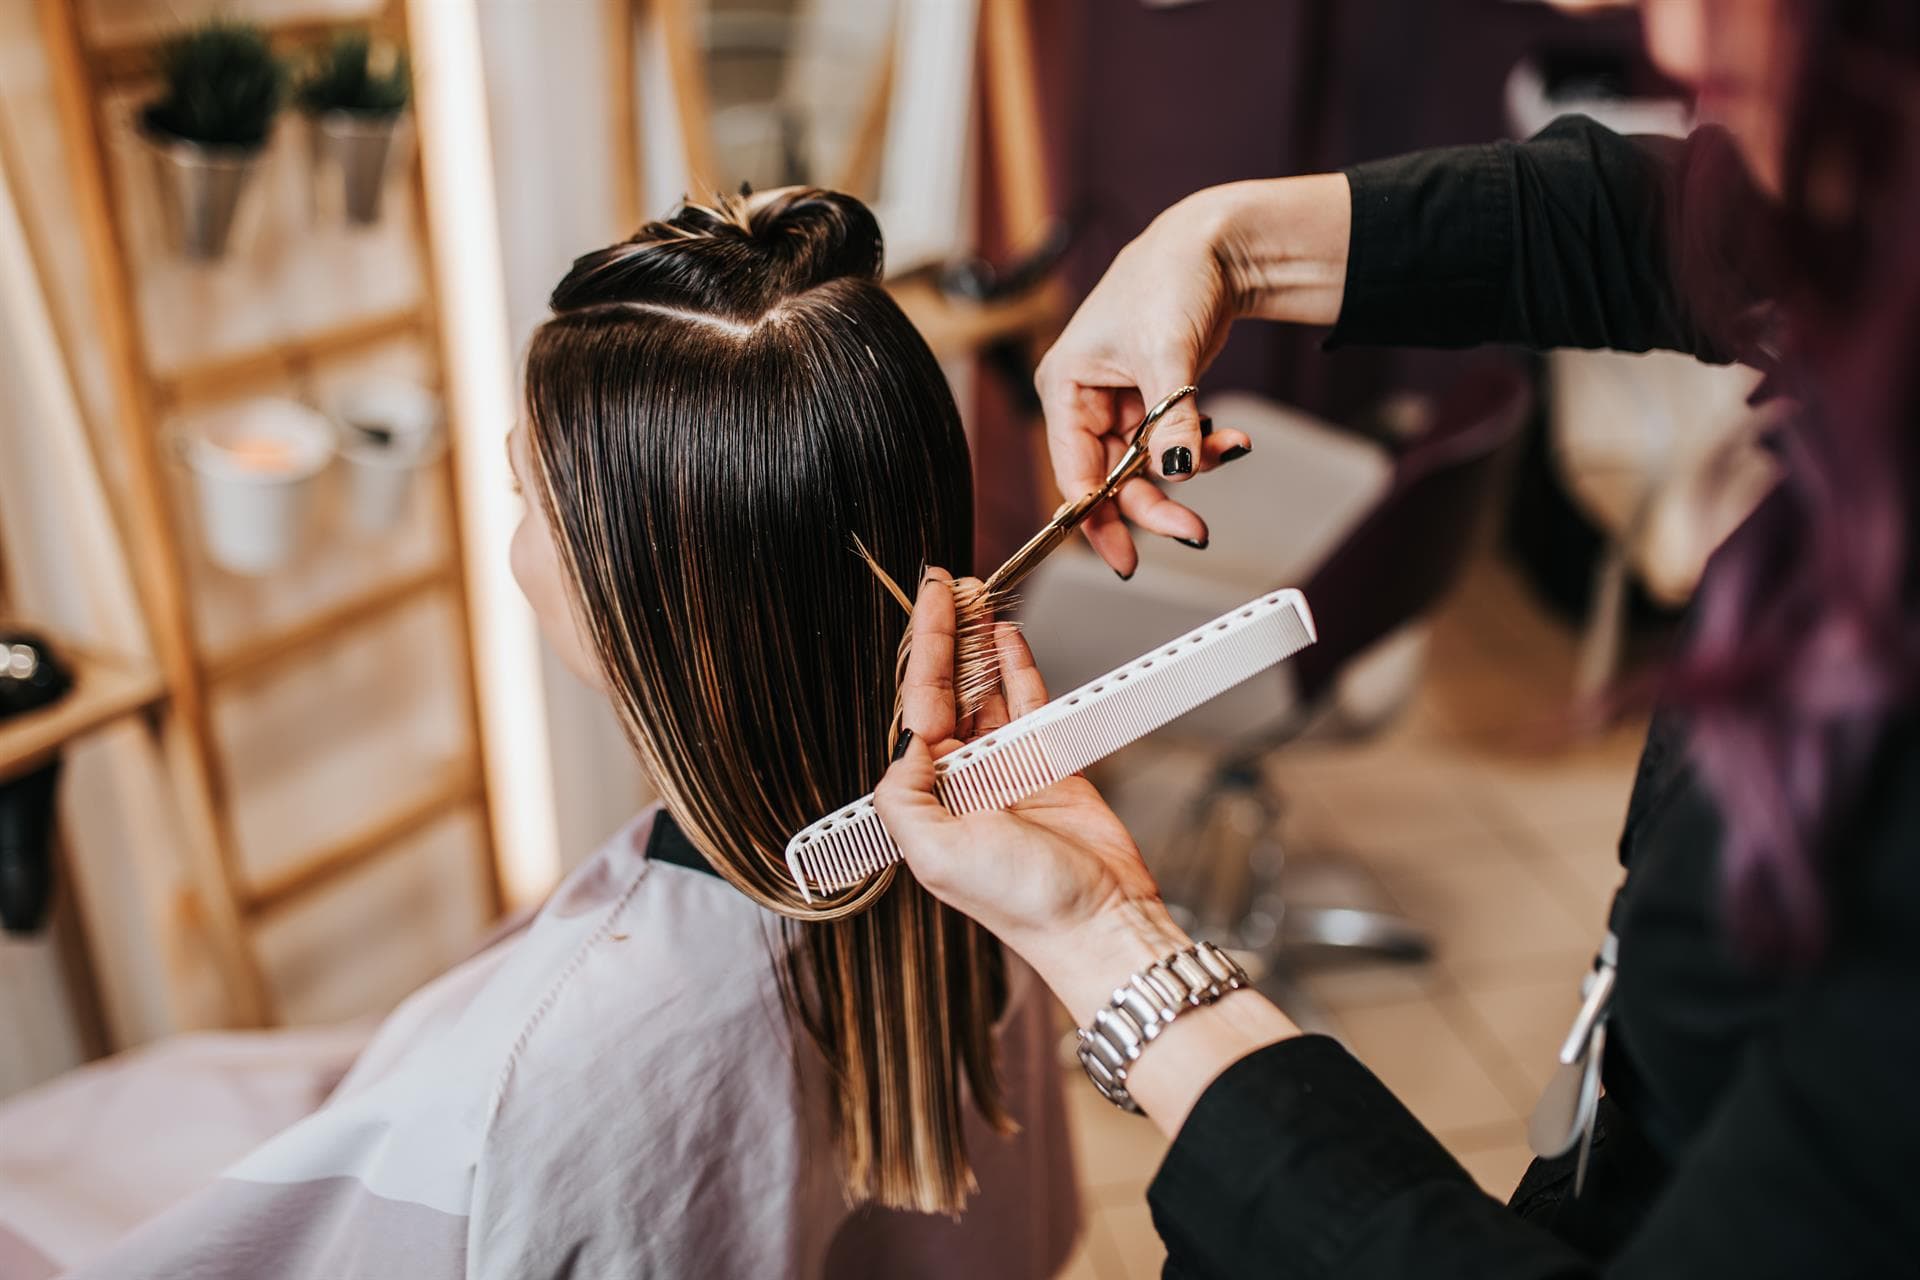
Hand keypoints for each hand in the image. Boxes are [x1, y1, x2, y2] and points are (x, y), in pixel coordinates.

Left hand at [876, 571, 1301, 1132]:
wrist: (1099, 922)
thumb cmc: (1021, 902)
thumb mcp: (935, 854)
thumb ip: (903, 794)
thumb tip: (906, 741)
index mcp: (926, 798)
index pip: (917, 708)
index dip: (923, 652)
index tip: (928, 603)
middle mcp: (961, 780)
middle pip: (948, 691)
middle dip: (948, 637)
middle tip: (950, 584)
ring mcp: (1006, 769)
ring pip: (987, 690)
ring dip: (981, 644)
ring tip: (978, 596)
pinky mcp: (1051, 765)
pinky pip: (1029, 703)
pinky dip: (1019, 667)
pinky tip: (1008, 636)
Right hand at [1035, 175, 1351, 575]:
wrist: (1216, 245)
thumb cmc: (1170, 278)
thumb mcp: (1167, 355)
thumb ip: (1169, 421)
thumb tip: (1175, 474)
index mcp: (1066, 387)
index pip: (1073, 472)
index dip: (1096, 521)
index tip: (1126, 559)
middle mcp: (1087, 401)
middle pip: (1112, 479)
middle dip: (1157, 503)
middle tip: (1194, 532)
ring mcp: (1122, 403)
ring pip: (1148, 466)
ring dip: (1191, 468)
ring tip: (1230, 448)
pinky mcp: (1155, 400)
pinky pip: (1175, 444)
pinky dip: (1204, 446)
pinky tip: (1232, 438)